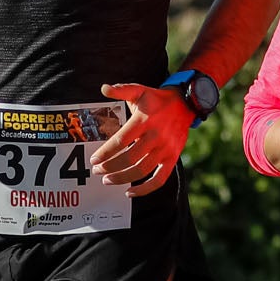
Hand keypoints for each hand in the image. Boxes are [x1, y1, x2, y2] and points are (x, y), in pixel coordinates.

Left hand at [93, 82, 196, 196]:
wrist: (185, 104)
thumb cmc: (157, 99)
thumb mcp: (140, 90)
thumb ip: (122, 90)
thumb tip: (104, 88)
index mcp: (144, 120)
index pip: (121, 140)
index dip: (106, 152)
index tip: (94, 159)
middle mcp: (155, 136)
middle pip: (129, 158)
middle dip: (110, 167)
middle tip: (97, 170)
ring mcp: (165, 149)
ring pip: (141, 170)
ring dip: (122, 178)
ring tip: (107, 180)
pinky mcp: (172, 158)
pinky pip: (159, 179)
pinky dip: (145, 190)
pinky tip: (130, 192)